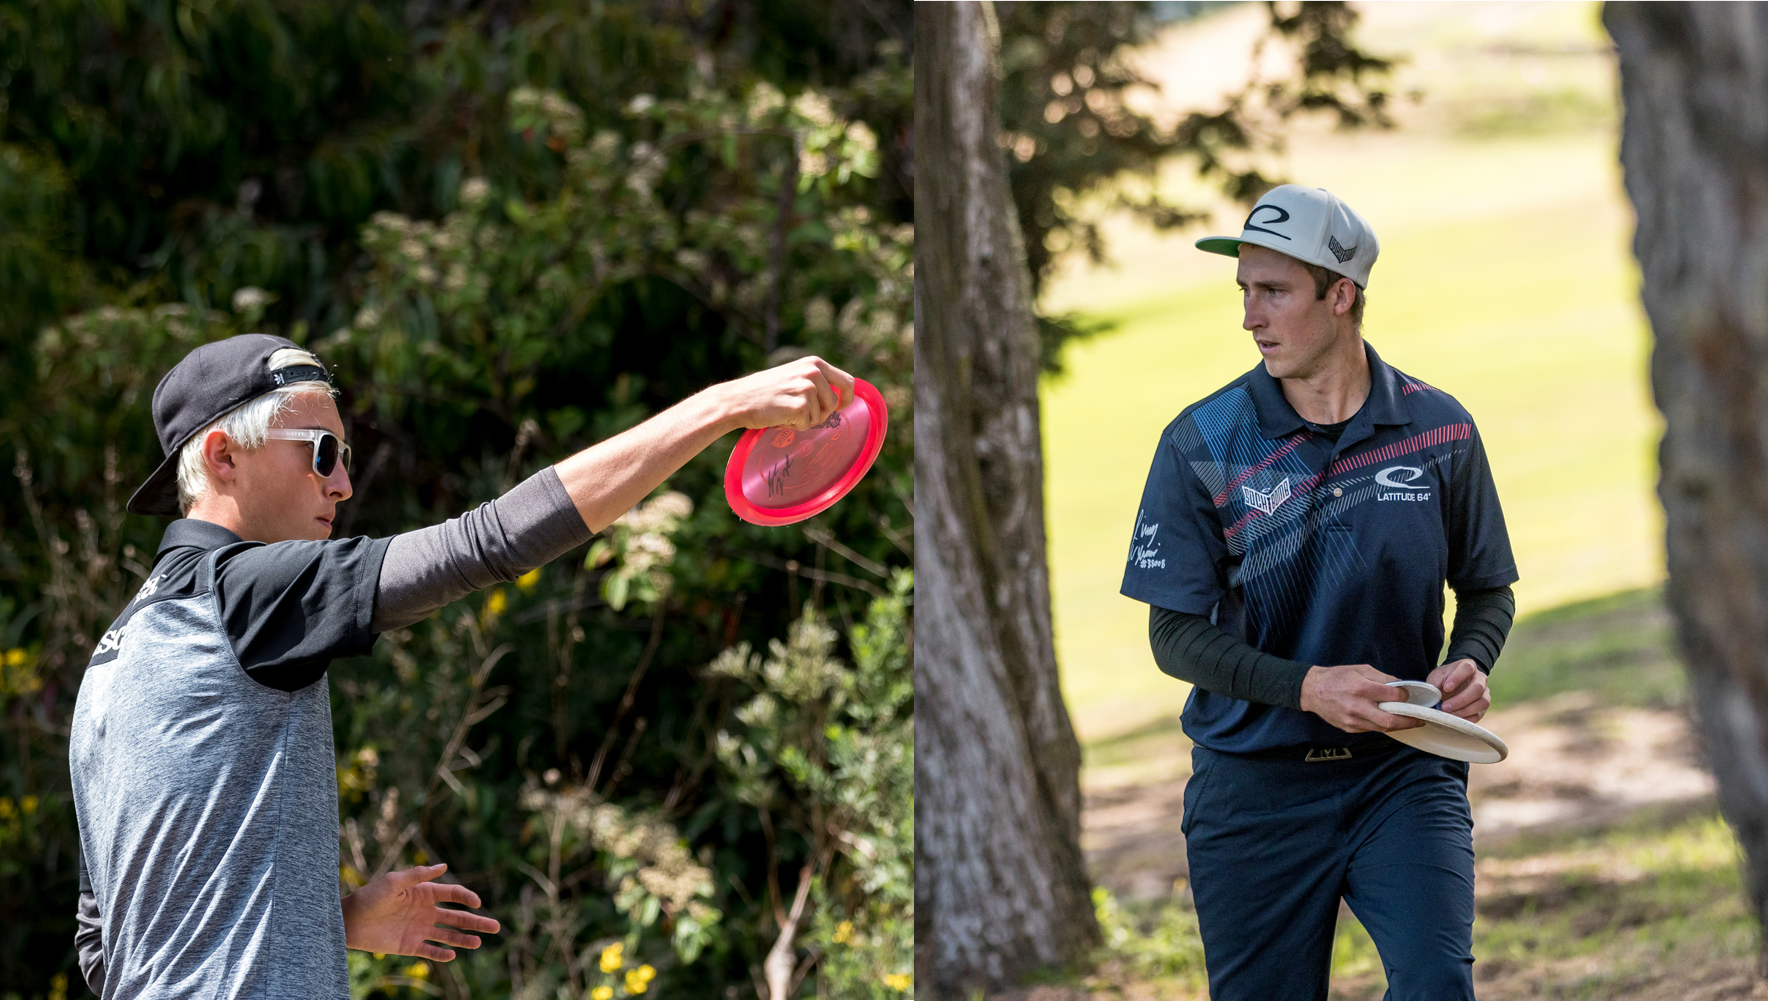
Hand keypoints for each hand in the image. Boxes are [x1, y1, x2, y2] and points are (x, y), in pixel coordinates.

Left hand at [341, 863, 499, 961]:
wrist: (349, 921)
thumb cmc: (370, 896)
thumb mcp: (394, 881)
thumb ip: (419, 875)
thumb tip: (444, 866)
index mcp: (424, 893)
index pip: (453, 895)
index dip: (466, 898)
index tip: (476, 903)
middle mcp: (426, 911)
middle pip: (457, 917)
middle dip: (476, 921)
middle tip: (496, 927)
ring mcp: (419, 929)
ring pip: (448, 935)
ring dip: (464, 939)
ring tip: (480, 942)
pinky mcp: (410, 946)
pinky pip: (430, 951)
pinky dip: (442, 954)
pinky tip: (452, 955)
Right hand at [718, 356, 856, 430]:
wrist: (738, 399)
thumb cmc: (763, 391)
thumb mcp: (793, 375)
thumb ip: (813, 381)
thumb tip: (837, 398)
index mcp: (814, 363)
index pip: (847, 381)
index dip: (847, 397)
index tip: (841, 406)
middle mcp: (814, 372)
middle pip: (836, 402)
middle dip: (824, 413)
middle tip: (806, 415)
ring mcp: (807, 389)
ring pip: (822, 416)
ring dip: (806, 420)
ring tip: (785, 411)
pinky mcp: (801, 406)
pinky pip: (807, 425)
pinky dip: (794, 426)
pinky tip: (779, 417)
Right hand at [1299, 663, 1426, 733]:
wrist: (1312, 690)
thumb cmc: (1337, 677)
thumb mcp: (1360, 669)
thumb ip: (1382, 678)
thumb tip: (1401, 687)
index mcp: (1361, 688)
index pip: (1393, 697)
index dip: (1405, 697)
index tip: (1409, 696)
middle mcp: (1357, 706)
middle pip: (1390, 720)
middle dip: (1409, 721)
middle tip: (1420, 719)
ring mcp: (1353, 720)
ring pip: (1383, 728)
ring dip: (1398, 726)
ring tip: (1408, 721)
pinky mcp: (1350, 728)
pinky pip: (1371, 729)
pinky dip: (1382, 725)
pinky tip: (1387, 720)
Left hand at [1426, 658, 1490, 722]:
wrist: (1451, 686)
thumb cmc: (1444, 679)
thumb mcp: (1437, 677)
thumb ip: (1434, 683)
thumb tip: (1432, 696)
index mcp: (1468, 666)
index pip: (1467, 668)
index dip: (1458, 678)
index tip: (1446, 688)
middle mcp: (1480, 679)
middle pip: (1477, 688)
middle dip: (1461, 700)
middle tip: (1445, 707)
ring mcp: (1484, 693)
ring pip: (1482, 702)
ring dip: (1464, 711)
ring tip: (1449, 715)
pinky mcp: (1482, 707)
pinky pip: (1479, 714)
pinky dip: (1467, 719)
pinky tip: (1455, 720)